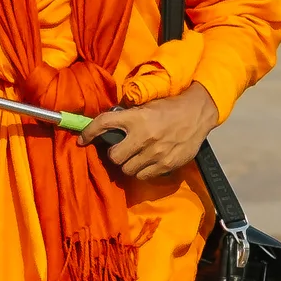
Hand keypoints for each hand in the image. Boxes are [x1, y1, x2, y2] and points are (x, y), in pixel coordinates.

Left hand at [78, 85, 218, 181]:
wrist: (198, 113)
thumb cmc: (169, 107)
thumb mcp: (146, 105)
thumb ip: (127, 115)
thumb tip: (106, 126)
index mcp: (136, 118)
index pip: (104, 124)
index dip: (89, 132)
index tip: (82, 138)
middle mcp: (144, 136)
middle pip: (114, 156)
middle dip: (114, 153)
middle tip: (120, 149)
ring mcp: (156, 153)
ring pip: (127, 169)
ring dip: (128, 164)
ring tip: (135, 156)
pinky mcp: (166, 165)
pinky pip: (143, 175)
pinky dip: (141, 171)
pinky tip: (147, 162)